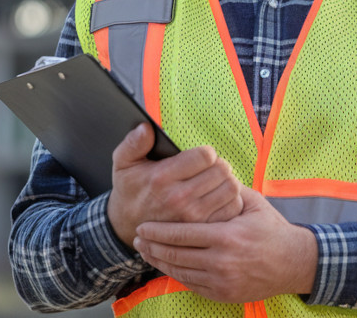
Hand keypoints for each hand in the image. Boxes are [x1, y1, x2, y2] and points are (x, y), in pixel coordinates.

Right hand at [107, 123, 243, 247]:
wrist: (127, 226)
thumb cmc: (130, 190)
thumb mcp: (124, 163)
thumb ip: (134, 143)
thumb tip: (146, 127)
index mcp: (162, 177)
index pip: (205, 155)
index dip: (206, 152)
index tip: (200, 157)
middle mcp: (179, 198)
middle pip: (222, 170)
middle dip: (218, 165)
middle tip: (210, 168)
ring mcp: (193, 217)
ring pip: (231, 188)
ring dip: (226, 181)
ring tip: (215, 182)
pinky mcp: (203, 229)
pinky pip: (232, 208)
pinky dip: (230, 201)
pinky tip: (218, 198)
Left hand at [133, 186, 317, 302]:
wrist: (292, 263)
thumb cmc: (271, 229)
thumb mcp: (253, 203)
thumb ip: (228, 190)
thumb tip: (206, 171)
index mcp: (227, 236)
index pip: (183, 234)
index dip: (159, 231)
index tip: (142, 225)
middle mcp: (222, 261)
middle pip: (176, 255)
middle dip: (152, 246)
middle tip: (136, 238)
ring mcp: (222, 280)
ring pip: (180, 272)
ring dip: (159, 262)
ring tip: (145, 252)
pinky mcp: (223, 293)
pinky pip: (192, 284)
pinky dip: (175, 274)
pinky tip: (165, 265)